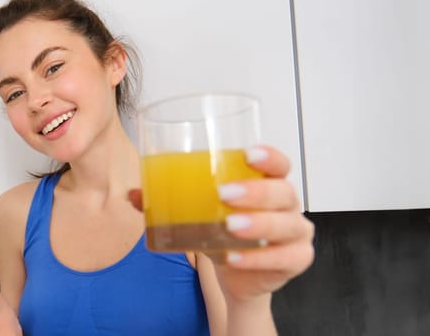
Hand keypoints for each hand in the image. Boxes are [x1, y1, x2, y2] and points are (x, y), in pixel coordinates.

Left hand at [128, 145, 313, 301]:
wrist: (237, 275)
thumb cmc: (223, 233)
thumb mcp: (199, 213)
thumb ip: (168, 201)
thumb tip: (134, 195)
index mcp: (269, 183)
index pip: (279, 164)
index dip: (269, 157)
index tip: (248, 154)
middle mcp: (288, 205)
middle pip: (284, 192)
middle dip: (256, 191)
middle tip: (225, 194)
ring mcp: (295, 233)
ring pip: (287, 224)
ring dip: (259, 224)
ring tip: (230, 225)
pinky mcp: (295, 260)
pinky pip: (283, 258)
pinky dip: (257, 259)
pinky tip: (234, 258)